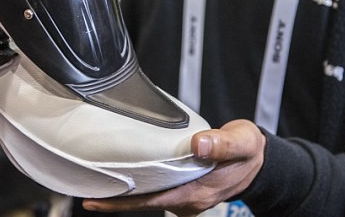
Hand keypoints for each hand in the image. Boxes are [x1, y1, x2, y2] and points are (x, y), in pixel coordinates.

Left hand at [82, 120, 264, 216]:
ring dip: (127, 191)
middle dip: (115, 199)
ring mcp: (186, 197)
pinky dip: (141, 185)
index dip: (122, 202)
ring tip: (98, 180)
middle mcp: (188, 200)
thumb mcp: (243, 142)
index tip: (95, 200)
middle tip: (85, 189)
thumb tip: (199, 144)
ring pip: (150, 197)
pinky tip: (125, 174)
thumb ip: (223, 144)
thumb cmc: (248, 150)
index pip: (152, 201)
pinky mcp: (185, 189)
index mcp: (197, 192)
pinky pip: (157, 190)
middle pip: (145, 203)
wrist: (259, 161)